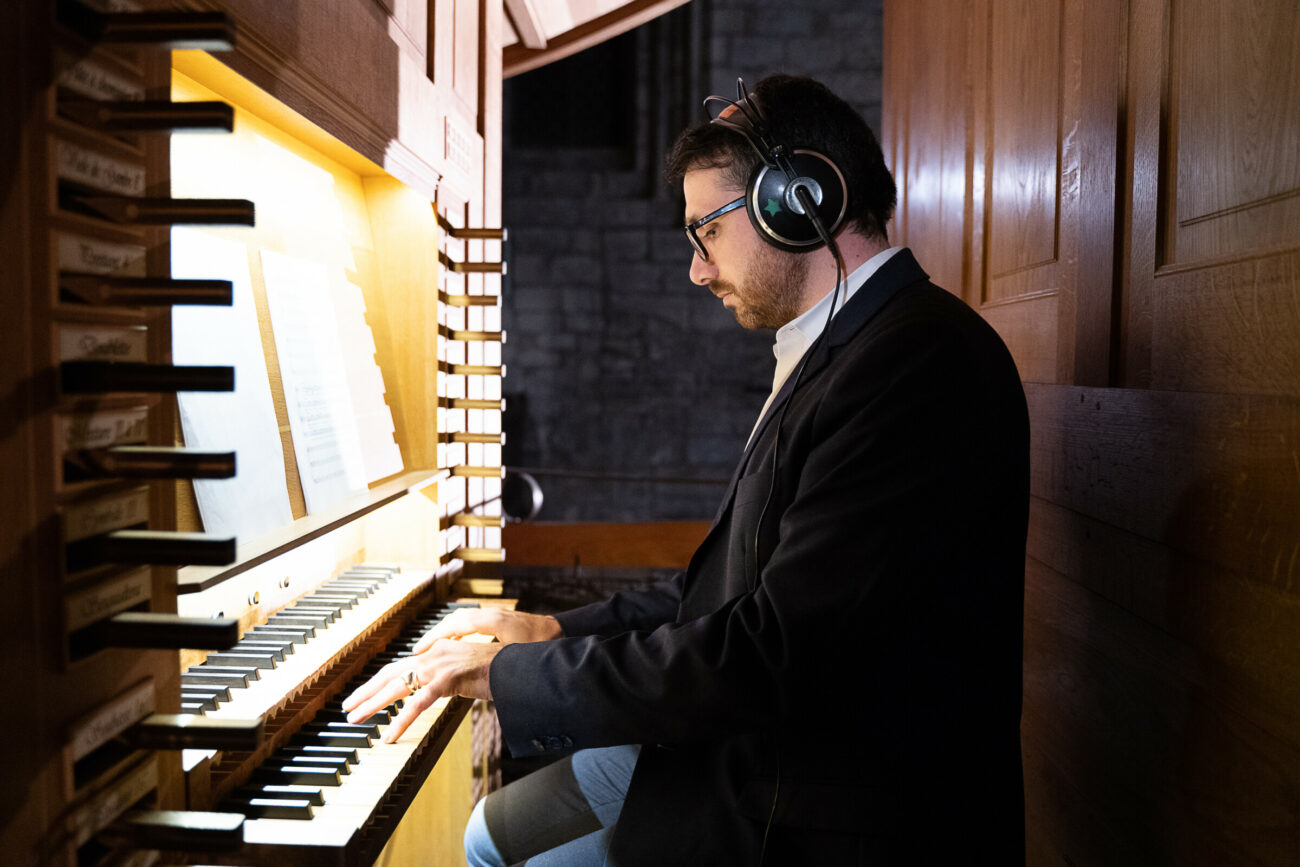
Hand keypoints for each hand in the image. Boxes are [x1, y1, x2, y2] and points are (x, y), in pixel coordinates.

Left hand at [341, 639, 501, 741]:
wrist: (520, 665)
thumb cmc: (501, 670)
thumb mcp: (469, 673)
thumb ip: (449, 680)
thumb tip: (435, 692)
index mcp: (438, 652)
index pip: (400, 665)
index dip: (379, 681)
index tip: (363, 694)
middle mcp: (435, 654)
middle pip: (390, 672)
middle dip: (366, 691)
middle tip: (347, 708)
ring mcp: (440, 665)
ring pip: (397, 685)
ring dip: (372, 703)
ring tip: (355, 719)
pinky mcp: (449, 679)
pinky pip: (419, 703)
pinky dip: (401, 720)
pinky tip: (389, 734)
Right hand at [410, 607, 560, 652]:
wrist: (564, 633)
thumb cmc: (546, 646)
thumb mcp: (520, 657)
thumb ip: (499, 664)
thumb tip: (482, 674)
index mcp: (493, 620)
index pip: (456, 624)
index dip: (436, 637)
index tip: (420, 650)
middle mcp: (492, 615)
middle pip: (455, 621)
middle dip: (435, 635)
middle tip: (418, 651)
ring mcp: (496, 616)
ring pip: (462, 621)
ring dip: (445, 633)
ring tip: (429, 649)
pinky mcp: (501, 622)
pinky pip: (471, 624)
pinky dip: (457, 633)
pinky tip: (453, 645)